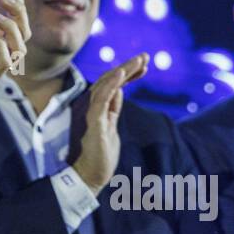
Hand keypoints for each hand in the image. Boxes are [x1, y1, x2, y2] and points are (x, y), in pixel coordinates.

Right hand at [70, 54, 147, 194]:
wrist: (88, 177)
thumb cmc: (100, 156)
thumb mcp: (111, 128)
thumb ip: (113, 109)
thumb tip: (119, 91)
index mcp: (97, 108)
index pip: (112, 85)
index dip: (128, 74)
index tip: (144, 67)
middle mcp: (90, 106)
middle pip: (110, 80)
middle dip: (128, 67)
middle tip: (145, 56)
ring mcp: (90, 112)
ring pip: (106, 84)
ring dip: (123, 70)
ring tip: (139, 60)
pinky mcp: (92, 121)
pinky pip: (102, 98)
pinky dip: (111, 84)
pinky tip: (122, 73)